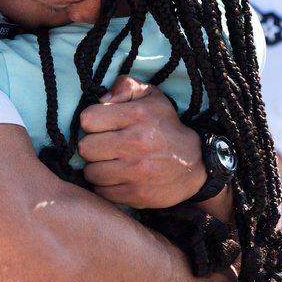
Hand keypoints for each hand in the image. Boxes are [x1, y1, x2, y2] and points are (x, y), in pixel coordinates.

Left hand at [77, 75, 205, 208]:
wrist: (196, 165)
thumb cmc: (166, 126)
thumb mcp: (152, 96)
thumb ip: (125, 86)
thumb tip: (101, 98)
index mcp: (137, 115)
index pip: (88, 119)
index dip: (91, 122)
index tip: (101, 126)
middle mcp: (137, 143)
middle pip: (85, 148)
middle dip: (91, 146)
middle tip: (104, 146)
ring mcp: (137, 172)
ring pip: (91, 172)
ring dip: (96, 168)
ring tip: (110, 162)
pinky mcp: (137, 195)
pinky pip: (102, 192)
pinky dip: (105, 186)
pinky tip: (117, 177)